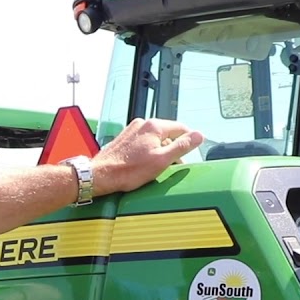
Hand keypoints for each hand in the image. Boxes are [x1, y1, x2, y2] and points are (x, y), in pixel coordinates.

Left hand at [89, 118, 204, 196]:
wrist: (101, 175)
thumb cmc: (128, 171)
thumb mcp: (162, 160)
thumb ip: (182, 146)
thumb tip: (199, 135)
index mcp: (154, 126)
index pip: (181, 128)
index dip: (189, 140)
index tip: (192, 151)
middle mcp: (142, 124)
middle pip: (167, 133)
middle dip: (173, 149)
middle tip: (174, 166)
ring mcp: (132, 130)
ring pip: (155, 138)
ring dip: (160, 151)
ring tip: (157, 168)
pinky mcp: (124, 139)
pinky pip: (143, 142)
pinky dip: (148, 152)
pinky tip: (144, 165)